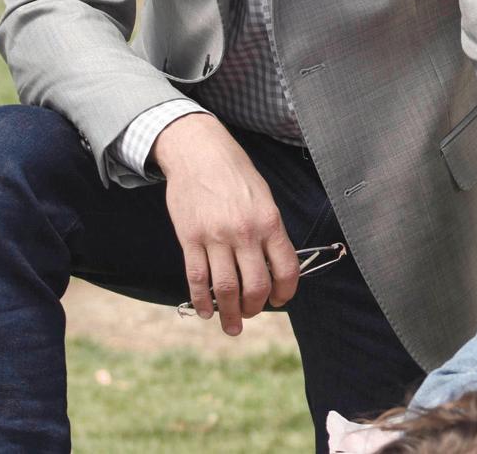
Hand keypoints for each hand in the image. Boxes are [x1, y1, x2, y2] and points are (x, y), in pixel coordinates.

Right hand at [153, 114, 299, 335]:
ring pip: (225, 289)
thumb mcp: (263, 197)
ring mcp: (215, 237)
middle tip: (251, 314)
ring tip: (231, 325)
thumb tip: (272, 266)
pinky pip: (197, 279)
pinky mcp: (190, 239)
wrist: (199, 152)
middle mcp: (244, 232)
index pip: (286, 268)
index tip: (281, 301)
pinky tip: (206, 311)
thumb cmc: (235, 174)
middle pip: (255, 286)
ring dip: (228, 314)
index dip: (286, 291)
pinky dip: (202, 301)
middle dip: (255, 308)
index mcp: (269, 221)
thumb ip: (269, 231)